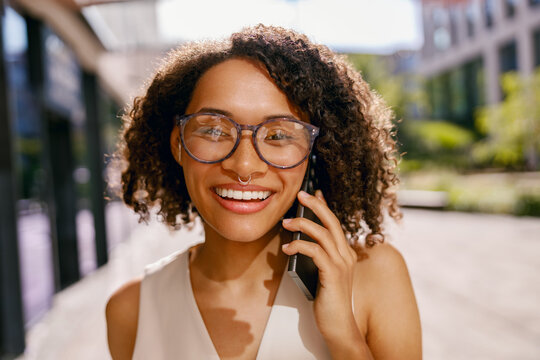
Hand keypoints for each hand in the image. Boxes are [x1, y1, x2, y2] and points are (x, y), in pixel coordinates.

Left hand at [281, 190, 372, 358]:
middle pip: (331, 221)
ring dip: (302, 225)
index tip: (313, 193)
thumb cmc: (328, 300)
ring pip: (322, 234)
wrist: (338, 325)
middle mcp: (346, 255)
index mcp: (345, 253)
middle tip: (300, 195)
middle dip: (315, 205)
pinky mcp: (333, 274)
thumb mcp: (323, 274)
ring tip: (286, 224)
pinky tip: (288, 249)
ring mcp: (341, 264)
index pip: (334, 223)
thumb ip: (317, 257)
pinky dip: (300, 246)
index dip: (324, 206)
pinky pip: (315, 252)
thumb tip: (298, 242)